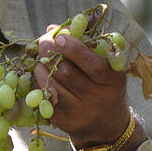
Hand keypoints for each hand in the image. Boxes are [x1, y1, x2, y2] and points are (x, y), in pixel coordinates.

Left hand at [32, 26, 129, 146]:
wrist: (105, 122)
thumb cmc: (102, 84)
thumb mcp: (104, 64)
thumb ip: (82, 44)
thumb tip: (52, 28)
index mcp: (113, 81)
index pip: (94, 65)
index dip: (75, 50)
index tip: (60, 37)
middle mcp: (98, 98)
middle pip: (67, 74)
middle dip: (51, 53)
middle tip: (43, 42)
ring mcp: (81, 112)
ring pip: (53, 86)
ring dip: (41, 68)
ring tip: (40, 58)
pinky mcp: (65, 121)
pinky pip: (46, 99)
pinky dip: (39, 83)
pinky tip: (40, 74)